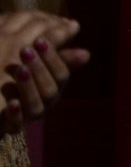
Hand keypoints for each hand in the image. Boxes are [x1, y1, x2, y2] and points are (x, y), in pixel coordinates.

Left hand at [0, 12, 88, 134]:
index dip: (53, 58)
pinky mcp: (7, 126)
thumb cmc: (12, 83)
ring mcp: (25, 115)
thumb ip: (56, 58)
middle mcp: (41, 102)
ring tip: (18, 69)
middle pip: (50, 89)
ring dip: (29, 87)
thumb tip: (86, 52)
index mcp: (49, 87)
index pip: (60, 74)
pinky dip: (15, 115)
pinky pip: (15, 126)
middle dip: (40, 69)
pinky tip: (12, 103)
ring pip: (36, 106)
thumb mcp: (33, 66)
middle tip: (26, 50)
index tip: (40, 40)